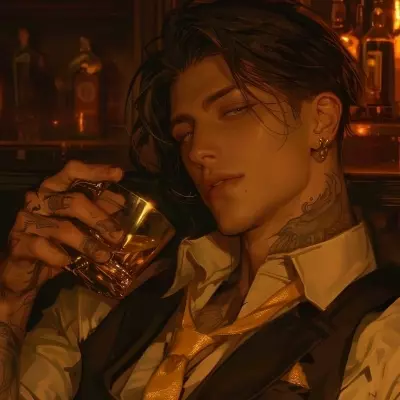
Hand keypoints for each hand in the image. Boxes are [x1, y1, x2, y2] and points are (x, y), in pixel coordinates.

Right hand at [1, 160, 123, 297]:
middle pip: (74, 201)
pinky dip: (59, 256)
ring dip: (87, 243)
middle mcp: (39, 199)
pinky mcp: (19, 243)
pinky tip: (68, 261)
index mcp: (55, 188)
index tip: (118, 174)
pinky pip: (43, 247)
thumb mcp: (79, 224)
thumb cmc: (56, 241)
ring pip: (62, 228)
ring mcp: (27, 220)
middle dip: (100, 218)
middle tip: (118, 235)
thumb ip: (98, 210)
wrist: (25, 270)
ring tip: (104, 255)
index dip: (96, 171)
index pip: (73, 171)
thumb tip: (120, 201)